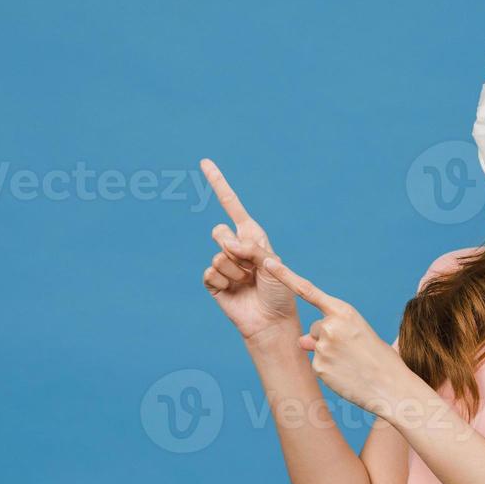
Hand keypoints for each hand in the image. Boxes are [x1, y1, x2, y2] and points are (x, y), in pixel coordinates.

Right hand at [199, 159, 297, 339]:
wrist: (272, 321)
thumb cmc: (279, 291)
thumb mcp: (272, 263)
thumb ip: (251, 249)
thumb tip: (225, 244)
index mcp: (251, 235)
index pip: (231, 205)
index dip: (218, 184)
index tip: (205, 162)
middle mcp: (235, 246)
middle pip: (219, 232)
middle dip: (234, 249)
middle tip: (250, 267)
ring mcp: (223, 264)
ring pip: (218, 256)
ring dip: (236, 272)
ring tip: (248, 284)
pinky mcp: (214, 282)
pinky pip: (210, 273)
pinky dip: (224, 282)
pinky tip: (235, 291)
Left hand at [260, 256, 418, 417]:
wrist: (391, 387)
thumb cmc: (379, 358)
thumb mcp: (357, 335)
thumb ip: (329, 331)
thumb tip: (301, 340)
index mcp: (344, 311)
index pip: (307, 290)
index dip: (284, 276)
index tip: (266, 263)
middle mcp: (330, 325)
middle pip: (316, 327)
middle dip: (327, 338)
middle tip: (352, 351)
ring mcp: (323, 347)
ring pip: (315, 346)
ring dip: (328, 354)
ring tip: (352, 363)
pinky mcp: (318, 367)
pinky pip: (316, 365)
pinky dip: (328, 370)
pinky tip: (346, 375)